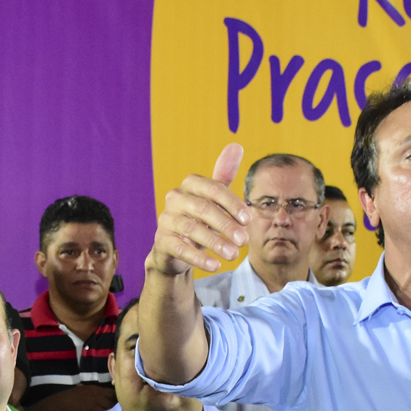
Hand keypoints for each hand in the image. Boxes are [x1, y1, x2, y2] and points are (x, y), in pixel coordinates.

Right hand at [25, 384, 117, 410]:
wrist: (58, 404)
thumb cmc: (67, 399)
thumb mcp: (78, 391)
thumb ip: (84, 390)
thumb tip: (82, 387)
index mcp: (95, 388)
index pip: (112, 392)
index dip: (117, 399)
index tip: (119, 405)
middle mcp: (97, 393)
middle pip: (114, 399)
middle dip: (118, 405)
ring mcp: (95, 400)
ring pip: (111, 406)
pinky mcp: (93, 409)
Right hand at [149, 145, 248, 276]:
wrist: (175, 247)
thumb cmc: (199, 218)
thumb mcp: (212, 197)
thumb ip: (224, 174)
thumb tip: (236, 145)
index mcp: (190, 185)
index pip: (214, 189)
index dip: (232, 203)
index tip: (249, 219)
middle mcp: (175, 198)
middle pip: (203, 209)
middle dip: (226, 224)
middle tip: (244, 240)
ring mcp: (166, 219)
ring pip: (192, 229)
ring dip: (215, 242)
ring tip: (234, 254)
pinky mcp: (161, 241)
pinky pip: (181, 249)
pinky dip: (199, 258)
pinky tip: (215, 265)